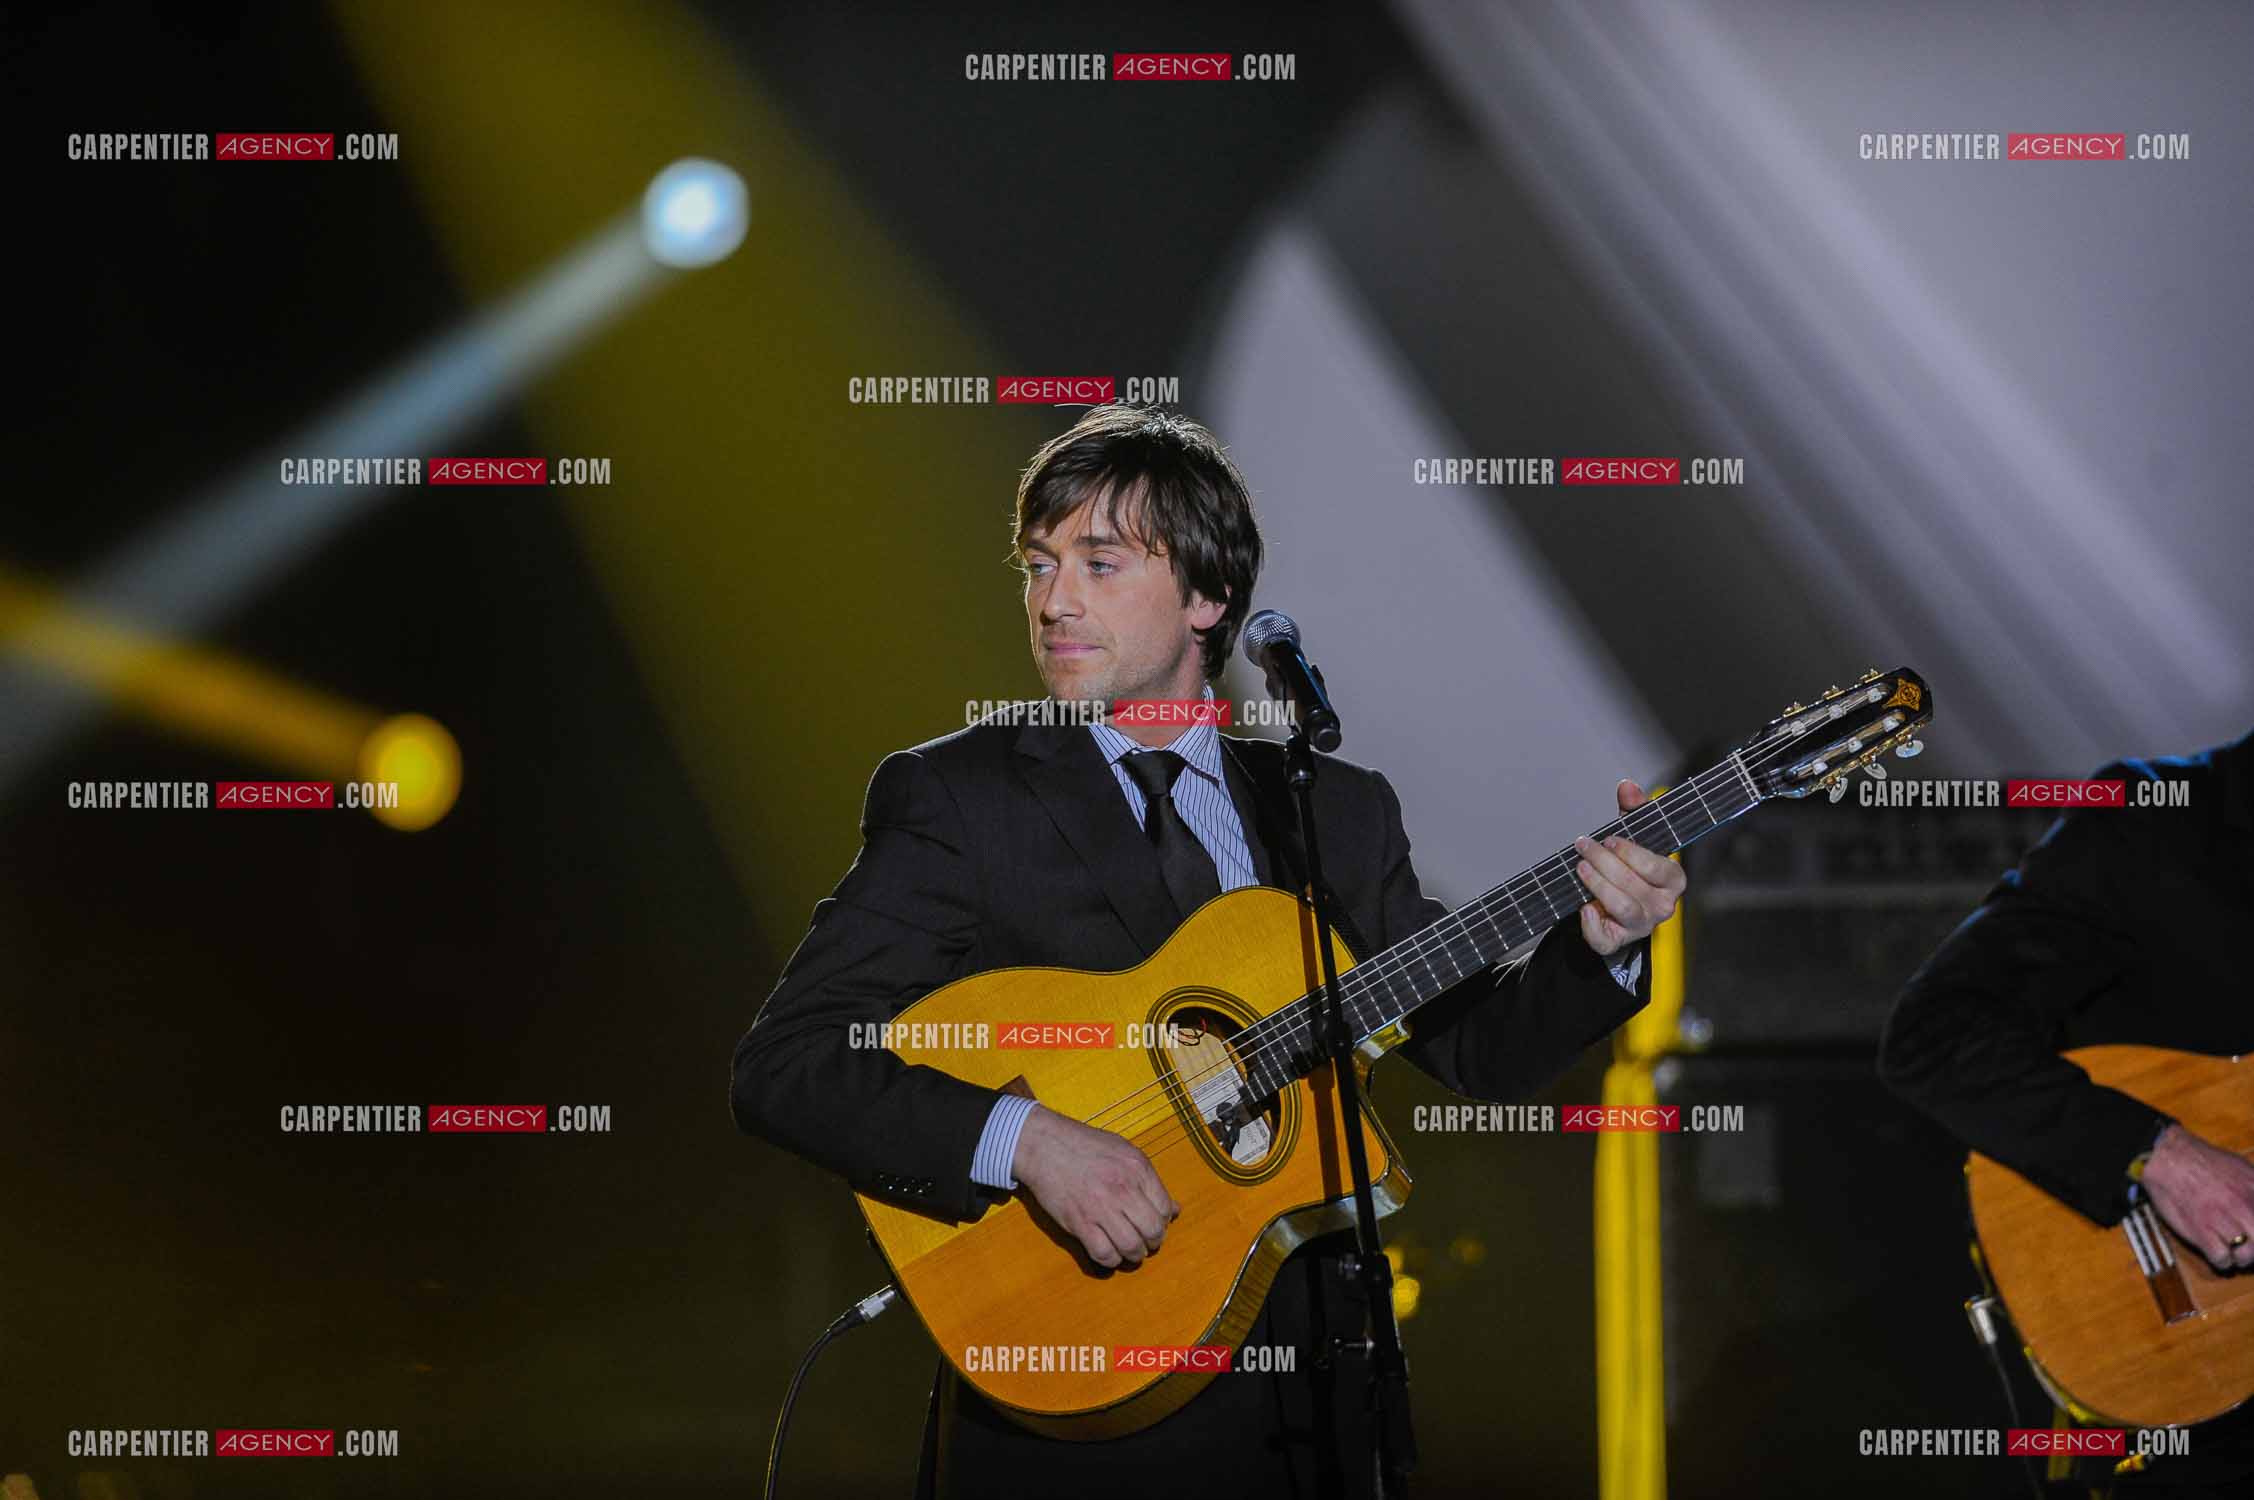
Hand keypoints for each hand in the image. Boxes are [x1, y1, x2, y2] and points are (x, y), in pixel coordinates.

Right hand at [1011, 1104, 1178, 1268]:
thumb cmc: (1085, 1146)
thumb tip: (1174, 1210)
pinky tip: (1110, 1252)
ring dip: (1135, 1255)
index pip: (1165, 1209)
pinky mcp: (1079, 1223)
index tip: (1154, 1224)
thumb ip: (1149, 1181)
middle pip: (1153, 1231)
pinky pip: (1104, 1254)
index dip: (1163, 1222)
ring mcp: (1100, 1208)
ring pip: (1131, 1247)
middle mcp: (1123, 1189)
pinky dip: (1111, 1259)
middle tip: (1145, 1242)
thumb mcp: (1125, 1152)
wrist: (1046, 1146)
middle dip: (1153, 1242)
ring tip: (1130, 1251)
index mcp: (1137, 1169)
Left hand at [1572, 779, 1687, 957]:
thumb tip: (1627, 786)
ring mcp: (1642, 925)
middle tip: (1584, 846)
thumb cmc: (1629, 869)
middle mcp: (1662, 905)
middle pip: (1635, 884)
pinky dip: (1591, 924)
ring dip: (1599, 886)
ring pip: (1623, 907)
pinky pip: (1606, 939)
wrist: (1615, 908)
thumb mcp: (1633, 838)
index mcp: (1672, 879)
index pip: (1659, 867)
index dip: (1632, 853)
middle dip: (1605, 862)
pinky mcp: (1618, 940)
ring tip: (1580, 868)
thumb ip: (1633, 812)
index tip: (1610, 838)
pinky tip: (1583, 907)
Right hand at [2142, 1123, 2253, 1272]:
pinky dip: (2221, 1260)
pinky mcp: (2200, 1231)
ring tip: (2234, 1251)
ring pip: (2247, 1255)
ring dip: (2242, 1257)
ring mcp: (2221, 1220)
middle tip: (2248, 1244)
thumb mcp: (2243, 1167)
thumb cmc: (2203, 1162)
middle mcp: (2242, 1206)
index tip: (2251, 1230)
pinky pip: (2222, 1260)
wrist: (2167, 1158)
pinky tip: (2216, 1250)